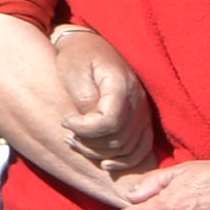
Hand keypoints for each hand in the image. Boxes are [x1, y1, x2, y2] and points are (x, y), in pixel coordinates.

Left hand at [52, 24, 159, 177]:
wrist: (89, 46)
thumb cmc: (77, 58)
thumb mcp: (74, 73)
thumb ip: (85, 100)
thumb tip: (92, 126)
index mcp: (121, 85)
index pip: (110, 121)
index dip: (84, 129)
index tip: (65, 121)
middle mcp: (138, 100)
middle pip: (118, 139)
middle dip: (88, 143)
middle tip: (68, 136)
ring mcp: (143, 112)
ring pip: (127, 148)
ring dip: (99, 153)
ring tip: (76, 143)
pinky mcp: (142, 121)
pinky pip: (142, 149)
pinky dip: (124, 161)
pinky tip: (104, 163)